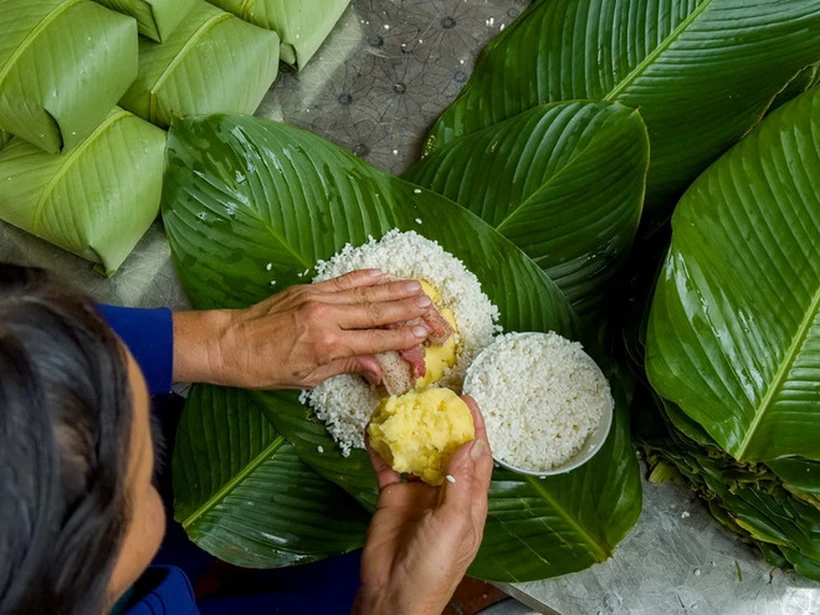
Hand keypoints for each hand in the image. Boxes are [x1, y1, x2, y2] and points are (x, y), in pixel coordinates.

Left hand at [172, 269, 434, 388]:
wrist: (228, 342)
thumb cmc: (264, 368)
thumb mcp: (307, 378)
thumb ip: (346, 366)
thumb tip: (380, 368)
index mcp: (327, 344)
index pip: (376, 340)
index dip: (404, 338)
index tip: (426, 334)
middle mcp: (326, 316)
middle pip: (377, 312)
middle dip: (409, 311)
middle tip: (433, 310)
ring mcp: (318, 298)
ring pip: (365, 293)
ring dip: (395, 290)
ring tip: (420, 288)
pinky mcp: (309, 288)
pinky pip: (343, 281)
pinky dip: (366, 277)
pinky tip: (383, 274)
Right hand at [354, 396, 492, 614]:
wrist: (393, 595)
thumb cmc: (433, 568)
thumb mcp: (453, 524)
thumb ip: (460, 483)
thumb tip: (470, 443)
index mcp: (469, 500)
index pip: (477, 456)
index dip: (476, 428)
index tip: (469, 400)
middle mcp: (446, 492)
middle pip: (448, 449)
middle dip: (442, 423)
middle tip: (434, 396)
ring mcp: (418, 493)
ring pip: (417, 453)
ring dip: (412, 431)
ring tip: (405, 405)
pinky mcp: (393, 496)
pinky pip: (388, 466)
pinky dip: (381, 448)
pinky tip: (373, 430)